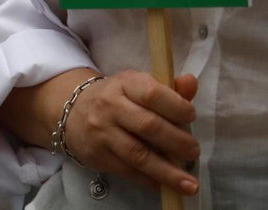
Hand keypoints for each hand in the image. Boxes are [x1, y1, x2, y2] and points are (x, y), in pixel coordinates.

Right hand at [62, 71, 200, 194]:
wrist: (73, 113)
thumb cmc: (118, 100)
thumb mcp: (138, 87)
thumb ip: (169, 89)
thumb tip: (191, 82)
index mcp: (125, 84)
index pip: (152, 93)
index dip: (177, 107)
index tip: (192, 117)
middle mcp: (110, 105)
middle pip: (148, 126)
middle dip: (177, 142)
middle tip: (194, 152)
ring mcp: (102, 131)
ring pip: (138, 154)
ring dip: (168, 172)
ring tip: (190, 184)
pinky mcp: (97, 154)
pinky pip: (129, 171)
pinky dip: (151, 181)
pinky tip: (166, 185)